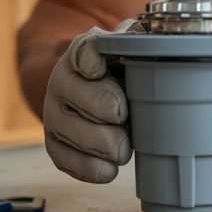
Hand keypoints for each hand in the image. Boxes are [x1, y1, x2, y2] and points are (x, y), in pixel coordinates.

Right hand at [43, 23, 139, 182]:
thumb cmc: (120, 69)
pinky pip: (64, 158)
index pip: (81, 50)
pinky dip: (88, 167)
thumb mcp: (130, 48)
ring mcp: (55, 113)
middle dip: (104, 107)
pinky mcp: (55, 142)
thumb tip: (157, 42)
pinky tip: (109, 169)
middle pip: (75, 94)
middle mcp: (63, 80)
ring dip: (101, 143)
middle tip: (124, 116)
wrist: (93, 90)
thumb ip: (140, 41)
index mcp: (84, 52)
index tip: (98, 69)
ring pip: (68, 129)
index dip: (89, 60)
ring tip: (124, 148)